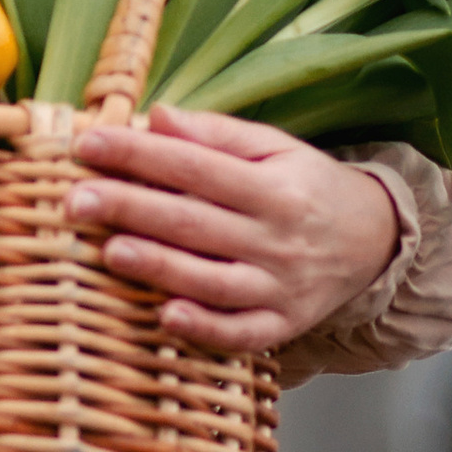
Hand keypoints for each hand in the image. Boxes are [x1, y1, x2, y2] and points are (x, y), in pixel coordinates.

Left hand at [66, 108, 398, 356]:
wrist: (374, 242)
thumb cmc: (306, 187)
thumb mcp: (274, 148)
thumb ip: (216, 134)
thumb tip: (157, 117)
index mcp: (274, 186)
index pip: (196, 165)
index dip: (140, 154)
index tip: (89, 143)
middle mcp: (279, 238)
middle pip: (196, 222)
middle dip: (132, 209)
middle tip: (76, 200)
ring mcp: (281, 287)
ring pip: (213, 280)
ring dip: (159, 267)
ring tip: (108, 251)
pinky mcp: (282, 326)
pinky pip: (242, 334)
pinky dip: (205, 328)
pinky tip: (166, 317)